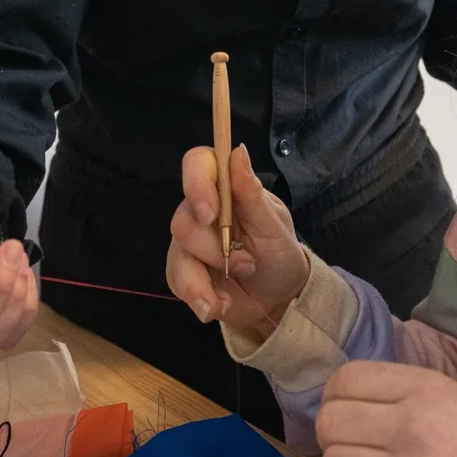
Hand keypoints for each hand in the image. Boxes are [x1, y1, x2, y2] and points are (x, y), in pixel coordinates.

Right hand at [165, 144, 306, 342]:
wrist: (278, 300)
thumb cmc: (280, 254)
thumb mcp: (275, 226)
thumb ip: (252, 194)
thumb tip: (238, 151)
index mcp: (227, 189)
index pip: (198, 164)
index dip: (196, 183)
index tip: (210, 214)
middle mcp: (202, 211)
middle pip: (183, 218)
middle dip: (214, 249)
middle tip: (247, 264)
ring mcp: (189, 242)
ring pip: (177, 253)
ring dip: (206, 279)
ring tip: (233, 292)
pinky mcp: (183, 272)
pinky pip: (176, 281)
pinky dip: (199, 297)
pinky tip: (220, 305)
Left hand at [315, 362, 456, 456]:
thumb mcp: (448, 398)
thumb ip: (398, 391)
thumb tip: (339, 396)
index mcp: (425, 388)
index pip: (346, 379)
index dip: (334, 396)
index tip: (345, 410)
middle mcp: (411, 425)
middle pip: (330, 422)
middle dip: (334, 436)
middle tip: (353, 446)